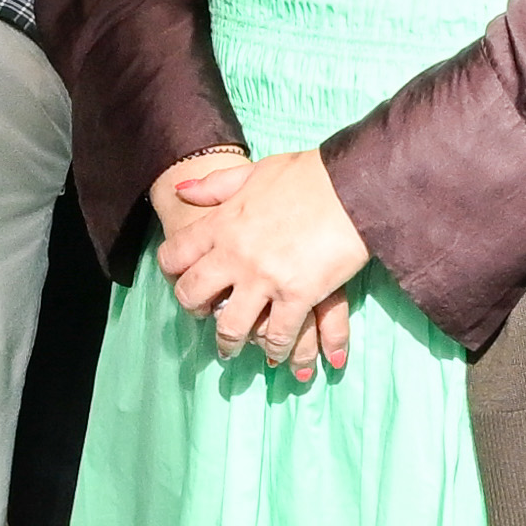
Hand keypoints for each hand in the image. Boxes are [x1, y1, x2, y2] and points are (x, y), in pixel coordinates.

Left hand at [150, 143, 368, 381]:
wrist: (353, 186)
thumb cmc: (309, 175)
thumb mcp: (256, 171)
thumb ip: (216, 185)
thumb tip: (181, 191)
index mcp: (222, 223)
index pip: (176, 255)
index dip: (171, 272)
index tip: (180, 279)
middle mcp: (235, 255)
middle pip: (193, 295)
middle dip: (193, 311)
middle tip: (203, 317)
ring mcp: (264, 279)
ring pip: (231, 327)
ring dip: (229, 343)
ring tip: (231, 349)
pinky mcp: (297, 296)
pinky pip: (277, 334)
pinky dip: (275, 349)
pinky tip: (275, 354)